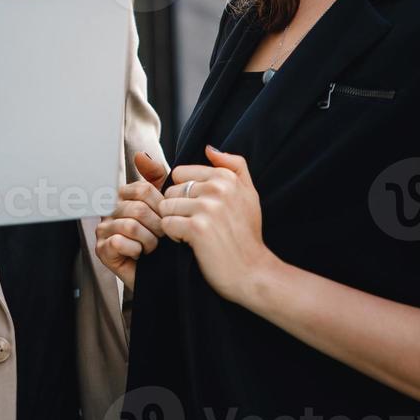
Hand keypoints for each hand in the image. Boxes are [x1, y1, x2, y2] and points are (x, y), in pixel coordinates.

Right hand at [95, 152, 168, 290]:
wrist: (163, 273)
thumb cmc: (164, 240)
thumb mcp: (164, 205)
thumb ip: (155, 176)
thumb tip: (140, 155)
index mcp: (125, 196)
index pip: (143, 189)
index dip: (161, 206)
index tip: (166, 220)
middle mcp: (110, 210)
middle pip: (138, 208)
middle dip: (157, 226)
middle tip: (162, 238)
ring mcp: (104, 230)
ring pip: (130, 225)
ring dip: (149, 240)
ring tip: (152, 248)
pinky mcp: (101, 249)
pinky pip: (120, 242)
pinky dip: (136, 250)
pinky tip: (140, 255)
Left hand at [156, 145, 278, 304]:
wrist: (252, 271)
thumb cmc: (246, 235)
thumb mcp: (249, 195)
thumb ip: (234, 166)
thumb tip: (209, 148)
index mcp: (226, 177)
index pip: (181, 173)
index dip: (185, 194)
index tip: (200, 210)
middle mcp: (218, 188)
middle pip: (171, 190)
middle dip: (178, 208)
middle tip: (198, 225)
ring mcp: (208, 207)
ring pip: (166, 207)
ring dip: (175, 223)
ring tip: (194, 235)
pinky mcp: (197, 228)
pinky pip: (167, 224)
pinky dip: (174, 237)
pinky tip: (191, 244)